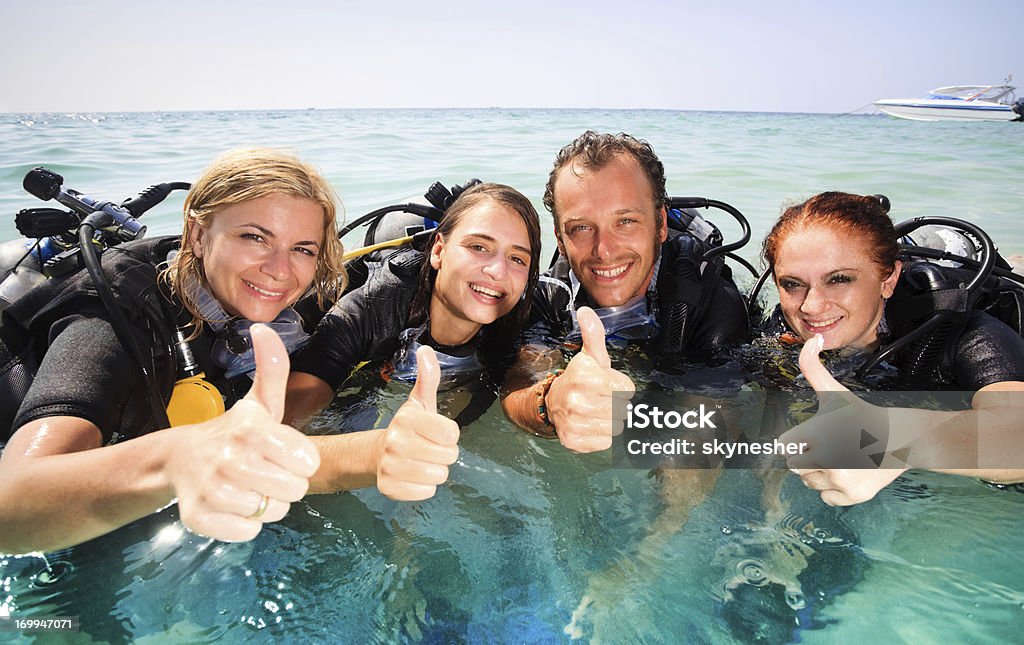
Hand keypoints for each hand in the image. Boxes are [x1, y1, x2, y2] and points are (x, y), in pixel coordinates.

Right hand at [167, 324, 320, 540]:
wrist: (181, 460)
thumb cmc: (234, 433)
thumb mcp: (258, 403)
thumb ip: (272, 369)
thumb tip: (264, 328)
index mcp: (252, 430)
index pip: (308, 461)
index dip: (301, 461)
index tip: (284, 454)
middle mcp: (230, 458)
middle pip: (294, 490)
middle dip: (286, 484)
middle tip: (266, 473)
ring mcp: (213, 489)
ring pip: (271, 511)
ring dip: (267, 504)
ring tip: (250, 487)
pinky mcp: (199, 518)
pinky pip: (247, 531)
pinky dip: (246, 524)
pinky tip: (234, 506)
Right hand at [376, 345, 460, 500]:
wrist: (378, 454)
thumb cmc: (409, 428)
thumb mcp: (420, 402)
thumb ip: (428, 378)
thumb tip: (426, 350)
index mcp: (407, 419)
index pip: (452, 434)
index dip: (449, 435)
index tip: (435, 432)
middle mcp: (396, 442)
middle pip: (449, 457)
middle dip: (444, 455)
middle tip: (427, 448)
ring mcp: (390, 466)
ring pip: (439, 476)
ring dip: (435, 471)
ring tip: (421, 462)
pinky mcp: (389, 488)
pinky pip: (426, 493)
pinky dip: (424, 488)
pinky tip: (412, 476)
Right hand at [546, 307, 635, 452]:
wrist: (554, 403)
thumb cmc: (580, 379)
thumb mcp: (590, 356)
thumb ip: (594, 334)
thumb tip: (585, 311)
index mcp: (586, 377)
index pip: (627, 389)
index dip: (621, 386)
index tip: (607, 384)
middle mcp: (578, 401)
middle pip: (623, 408)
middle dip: (617, 404)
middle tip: (601, 398)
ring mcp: (575, 423)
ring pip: (616, 426)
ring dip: (610, 420)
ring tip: (596, 411)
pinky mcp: (574, 441)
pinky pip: (606, 442)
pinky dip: (602, 436)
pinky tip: (591, 425)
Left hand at [781, 334, 906, 505]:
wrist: (901, 439)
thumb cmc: (861, 414)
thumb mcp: (834, 391)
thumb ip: (812, 367)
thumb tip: (811, 339)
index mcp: (817, 433)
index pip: (784, 446)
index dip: (799, 440)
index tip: (818, 435)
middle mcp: (828, 459)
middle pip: (796, 466)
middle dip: (809, 457)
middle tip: (833, 446)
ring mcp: (841, 480)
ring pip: (809, 482)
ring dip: (820, 473)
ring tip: (842, 458)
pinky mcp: (852, 496)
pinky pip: (826, 497)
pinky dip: (833, 489)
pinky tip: (848, 472)